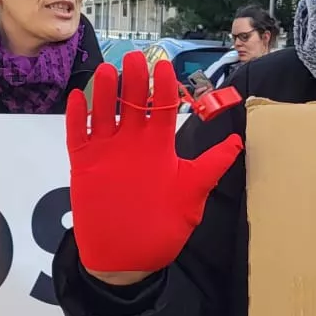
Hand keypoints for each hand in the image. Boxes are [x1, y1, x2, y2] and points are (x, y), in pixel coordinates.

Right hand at [67, 49, 242, 280]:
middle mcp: (133, 144)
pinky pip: (79, 135)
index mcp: (159, 148)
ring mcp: (107, 153)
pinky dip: (78, 117)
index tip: (165, 65)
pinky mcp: (85, 165)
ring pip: (104, 113)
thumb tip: (238, 143)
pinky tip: (78, 97)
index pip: (162, 108)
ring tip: (108, 71)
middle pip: (132, 103)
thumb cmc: (163, 227)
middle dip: (134, 80)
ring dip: (105, 92)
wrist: (128, 258)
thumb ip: (211, 167)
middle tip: (135, 56)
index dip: (163, 87)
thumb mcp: (193, 194)